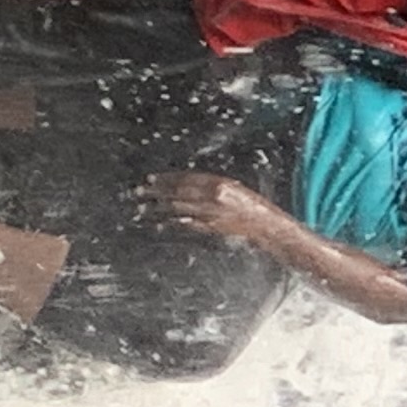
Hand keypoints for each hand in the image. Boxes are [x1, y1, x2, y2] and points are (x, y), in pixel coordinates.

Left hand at [139, 170, 281, 241]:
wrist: (266, 225)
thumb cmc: (252, 204)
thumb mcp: (232, 186)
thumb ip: (210, 185)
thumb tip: (185, 183)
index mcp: (218, 183)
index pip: (185, 179)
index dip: (167, 178)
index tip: (151, 178)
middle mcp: (212, 198)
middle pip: (178, 193)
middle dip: (157, 192)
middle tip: (139, 191)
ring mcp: (210, 214)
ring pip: (179, 209)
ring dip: (159, 208)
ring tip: (142, 208)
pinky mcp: (210, 228)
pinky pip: (187, 225)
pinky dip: (172, 224)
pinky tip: (160, 224)